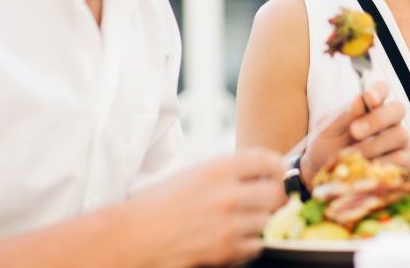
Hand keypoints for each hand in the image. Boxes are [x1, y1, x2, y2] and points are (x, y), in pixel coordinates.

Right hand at [119, 147, 284, 267]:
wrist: (133, 237)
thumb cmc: (156, 205)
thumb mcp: (192, 175)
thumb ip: (225, 173)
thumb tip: (256, 174)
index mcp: (217, 169)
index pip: (266, 160)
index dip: (276, 166)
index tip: (276, 171)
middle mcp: (226, 194)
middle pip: (274, 192)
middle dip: (270, 196)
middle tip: (262, 199)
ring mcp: (228, 224)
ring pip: (267, 220)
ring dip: (257, 221)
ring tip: (239, 220)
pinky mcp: (225, 250)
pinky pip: (256, 245)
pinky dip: (249, 243)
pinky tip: (234, 238)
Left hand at [300, 81, 409, 186]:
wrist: (323, 172)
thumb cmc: (325, 144)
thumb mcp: (327, 128)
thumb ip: (345, 114)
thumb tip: (362, 97)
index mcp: (368, 106)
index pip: (382, 89)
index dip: (379, 91)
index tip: (369, 97)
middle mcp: (386, 121)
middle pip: (397, 112)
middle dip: (376, 121)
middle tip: (355, 131)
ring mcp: (395, 142)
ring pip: (401, 138)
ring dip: (379, 148)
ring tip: (359, 159)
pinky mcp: (399, 163)